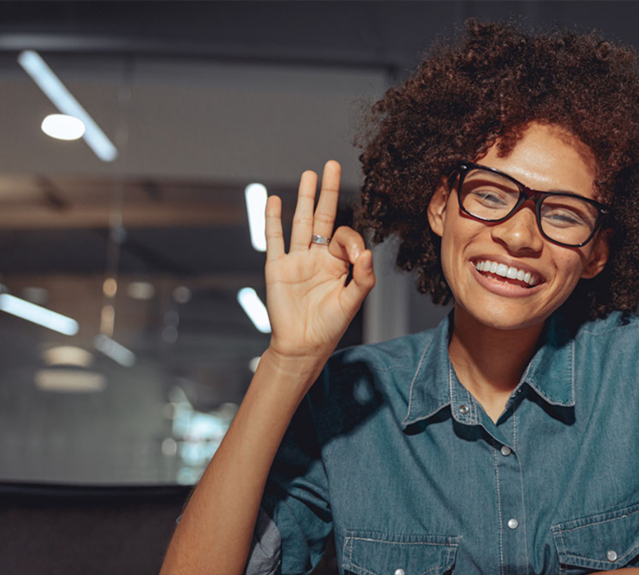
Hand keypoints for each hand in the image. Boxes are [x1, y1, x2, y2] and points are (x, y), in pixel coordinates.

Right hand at [264, 161, 374, 366]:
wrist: (302, 345)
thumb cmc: (329, 326)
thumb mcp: (351, 302)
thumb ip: (362, 278)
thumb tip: (366, 253)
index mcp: (337, 264)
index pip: (345, 237)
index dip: (351, 241)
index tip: (355, 255)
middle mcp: (317, 257)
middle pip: (323, 217)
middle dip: (328, 192)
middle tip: (331, 166)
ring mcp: (296, 259)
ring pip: (300, 222)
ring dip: (304, 198)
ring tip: (309, 175)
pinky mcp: (277, 267)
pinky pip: (274, 239)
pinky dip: (273, 220)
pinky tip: (275, 201)